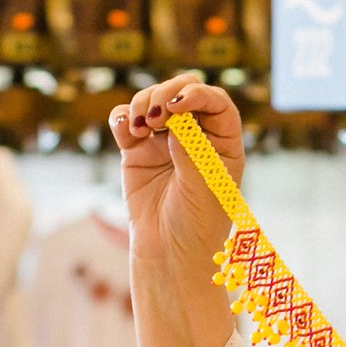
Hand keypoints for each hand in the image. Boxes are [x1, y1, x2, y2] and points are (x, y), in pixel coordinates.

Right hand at [109, 76, 244, 346]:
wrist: (169, 254)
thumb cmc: (198, 223)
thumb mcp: (203, 182)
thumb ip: (191, 144)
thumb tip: (174, 110)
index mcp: (224, 141)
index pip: (215, 102)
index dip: (197, 94)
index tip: (179, 104)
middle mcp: (195, 135)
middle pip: (181, 92)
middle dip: (165, 93)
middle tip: (156, 111)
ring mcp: (164, 140)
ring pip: (150, 101)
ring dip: (141, 103)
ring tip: (138, 125)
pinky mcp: (135, 150)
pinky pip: (125, 121)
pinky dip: (121, 117)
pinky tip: (125, 130)